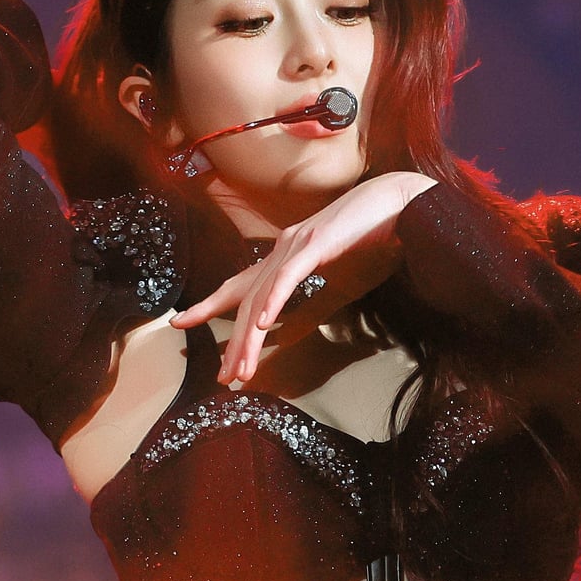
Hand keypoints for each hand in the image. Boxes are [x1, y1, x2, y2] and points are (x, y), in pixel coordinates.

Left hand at [171, 171, 435, 382]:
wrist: (399, 203)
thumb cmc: (371, 240)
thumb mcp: (337, 281)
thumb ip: (311, 304)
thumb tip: (286, 331)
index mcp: (284, 255)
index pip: (240, 286)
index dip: (209, 305)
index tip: (181, 323)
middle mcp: (282, 247)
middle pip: (245, 301)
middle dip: (232, 342)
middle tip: (224, 376)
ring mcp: (297, 243)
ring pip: (262, 296)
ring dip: (249, 337)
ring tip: (240, 368)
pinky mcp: (317, 243)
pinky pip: (289, 277)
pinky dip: (274, 300)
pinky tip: (261, 323)